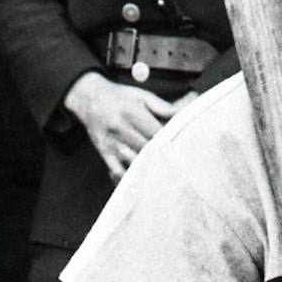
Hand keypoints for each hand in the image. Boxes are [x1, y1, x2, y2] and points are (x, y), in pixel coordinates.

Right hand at [63, 70, 181, 180]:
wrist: (87, 96)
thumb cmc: (121, 97)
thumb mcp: (143, 96)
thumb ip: (166, 107)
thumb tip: (193, 102)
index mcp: (132, 112)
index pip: (158, 134)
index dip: (173, 144)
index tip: (188, 152)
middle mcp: (121, 127)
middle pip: (148, 150)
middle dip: (166, 159)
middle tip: (184, 170)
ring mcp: (112, 142)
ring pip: (135, 163)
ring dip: (152, 171)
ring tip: (169, 180)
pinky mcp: (105, 152)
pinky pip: (117, 171)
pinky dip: (130, 180)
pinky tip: (143, 185)